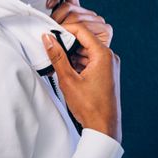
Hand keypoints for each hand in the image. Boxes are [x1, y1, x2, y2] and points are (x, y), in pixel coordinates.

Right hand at [41, 24, 121, 142]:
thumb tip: (48, 39)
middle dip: (67, 43)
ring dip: (72, 54)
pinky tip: (67, 70)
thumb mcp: (68, 79)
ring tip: (57, 62)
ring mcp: (109, 65)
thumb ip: (57, 56)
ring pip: (87, 51)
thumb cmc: (89, 107)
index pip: (82, 31)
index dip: (65, 29)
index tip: (51, 32)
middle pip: (85, 40)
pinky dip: (79, 62)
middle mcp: (109, 57)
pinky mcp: (107, 73)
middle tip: (51, 48)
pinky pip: (91, 60)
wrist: (104, 128)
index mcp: (103, 54)